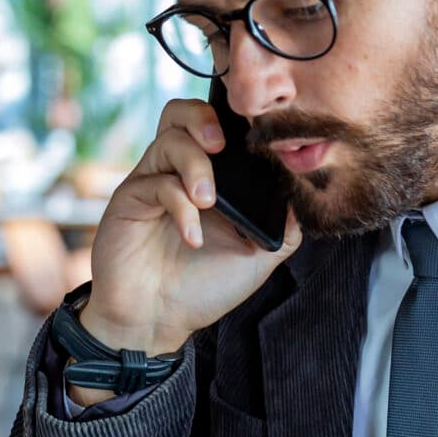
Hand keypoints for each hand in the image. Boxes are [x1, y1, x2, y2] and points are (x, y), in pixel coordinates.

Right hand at [80, 99, 300, 365]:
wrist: (156, 323)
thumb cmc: (202, 287)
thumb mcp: (259, 256)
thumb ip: (284, 222)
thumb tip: (308, 187)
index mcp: (207, 176)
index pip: (217, 124)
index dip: (236, 121)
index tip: (260, 136)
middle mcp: (175, 172)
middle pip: (180, 112)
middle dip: (204, 118)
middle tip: (222, 145)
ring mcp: (150, 183)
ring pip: (168, 140)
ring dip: (195, 165)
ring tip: (208, 201)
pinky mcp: (129, 201)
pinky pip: (155, 183)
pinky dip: (179, 206)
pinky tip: (192, 237)